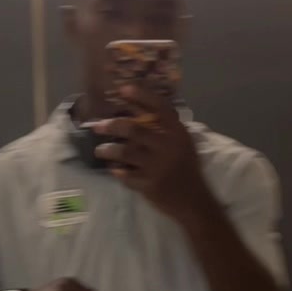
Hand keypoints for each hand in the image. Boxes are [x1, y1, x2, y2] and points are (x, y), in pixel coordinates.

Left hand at [93, 84, 206, 218]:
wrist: (193, 201)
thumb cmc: (185, 168)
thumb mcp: (181, 143)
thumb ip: (164, 127)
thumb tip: (136, 106)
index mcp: (178, 133)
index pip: (160, 108)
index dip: (141, 96)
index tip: (122, 89)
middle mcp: (168, 146)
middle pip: (135, 129)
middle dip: (112, 126)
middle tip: (97, 126)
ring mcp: (157, 166)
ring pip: (126, 152)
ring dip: (109, 150)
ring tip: (99, 151)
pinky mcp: (149, 184)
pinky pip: (125, 175)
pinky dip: (117, 171)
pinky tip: (113, 169)